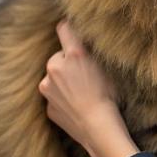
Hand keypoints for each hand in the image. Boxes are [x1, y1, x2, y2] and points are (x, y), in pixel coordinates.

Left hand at [38, 21, 138, 156]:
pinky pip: (54, 96)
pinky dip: (62, 99)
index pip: (64, 29)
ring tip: (82, 94)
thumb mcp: (107, 69)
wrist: (98, 128)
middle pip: (58, 57)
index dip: (68, 28)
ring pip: (54, 78)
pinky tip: (77, 106)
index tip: (70, 29)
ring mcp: (47, 87)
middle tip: (84, 75)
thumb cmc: (109, 97)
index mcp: (74, 54)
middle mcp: (55, 67)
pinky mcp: (47, 106)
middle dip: (67, 63)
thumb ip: (92, 54)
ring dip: (63, 81)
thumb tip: (87, 44)